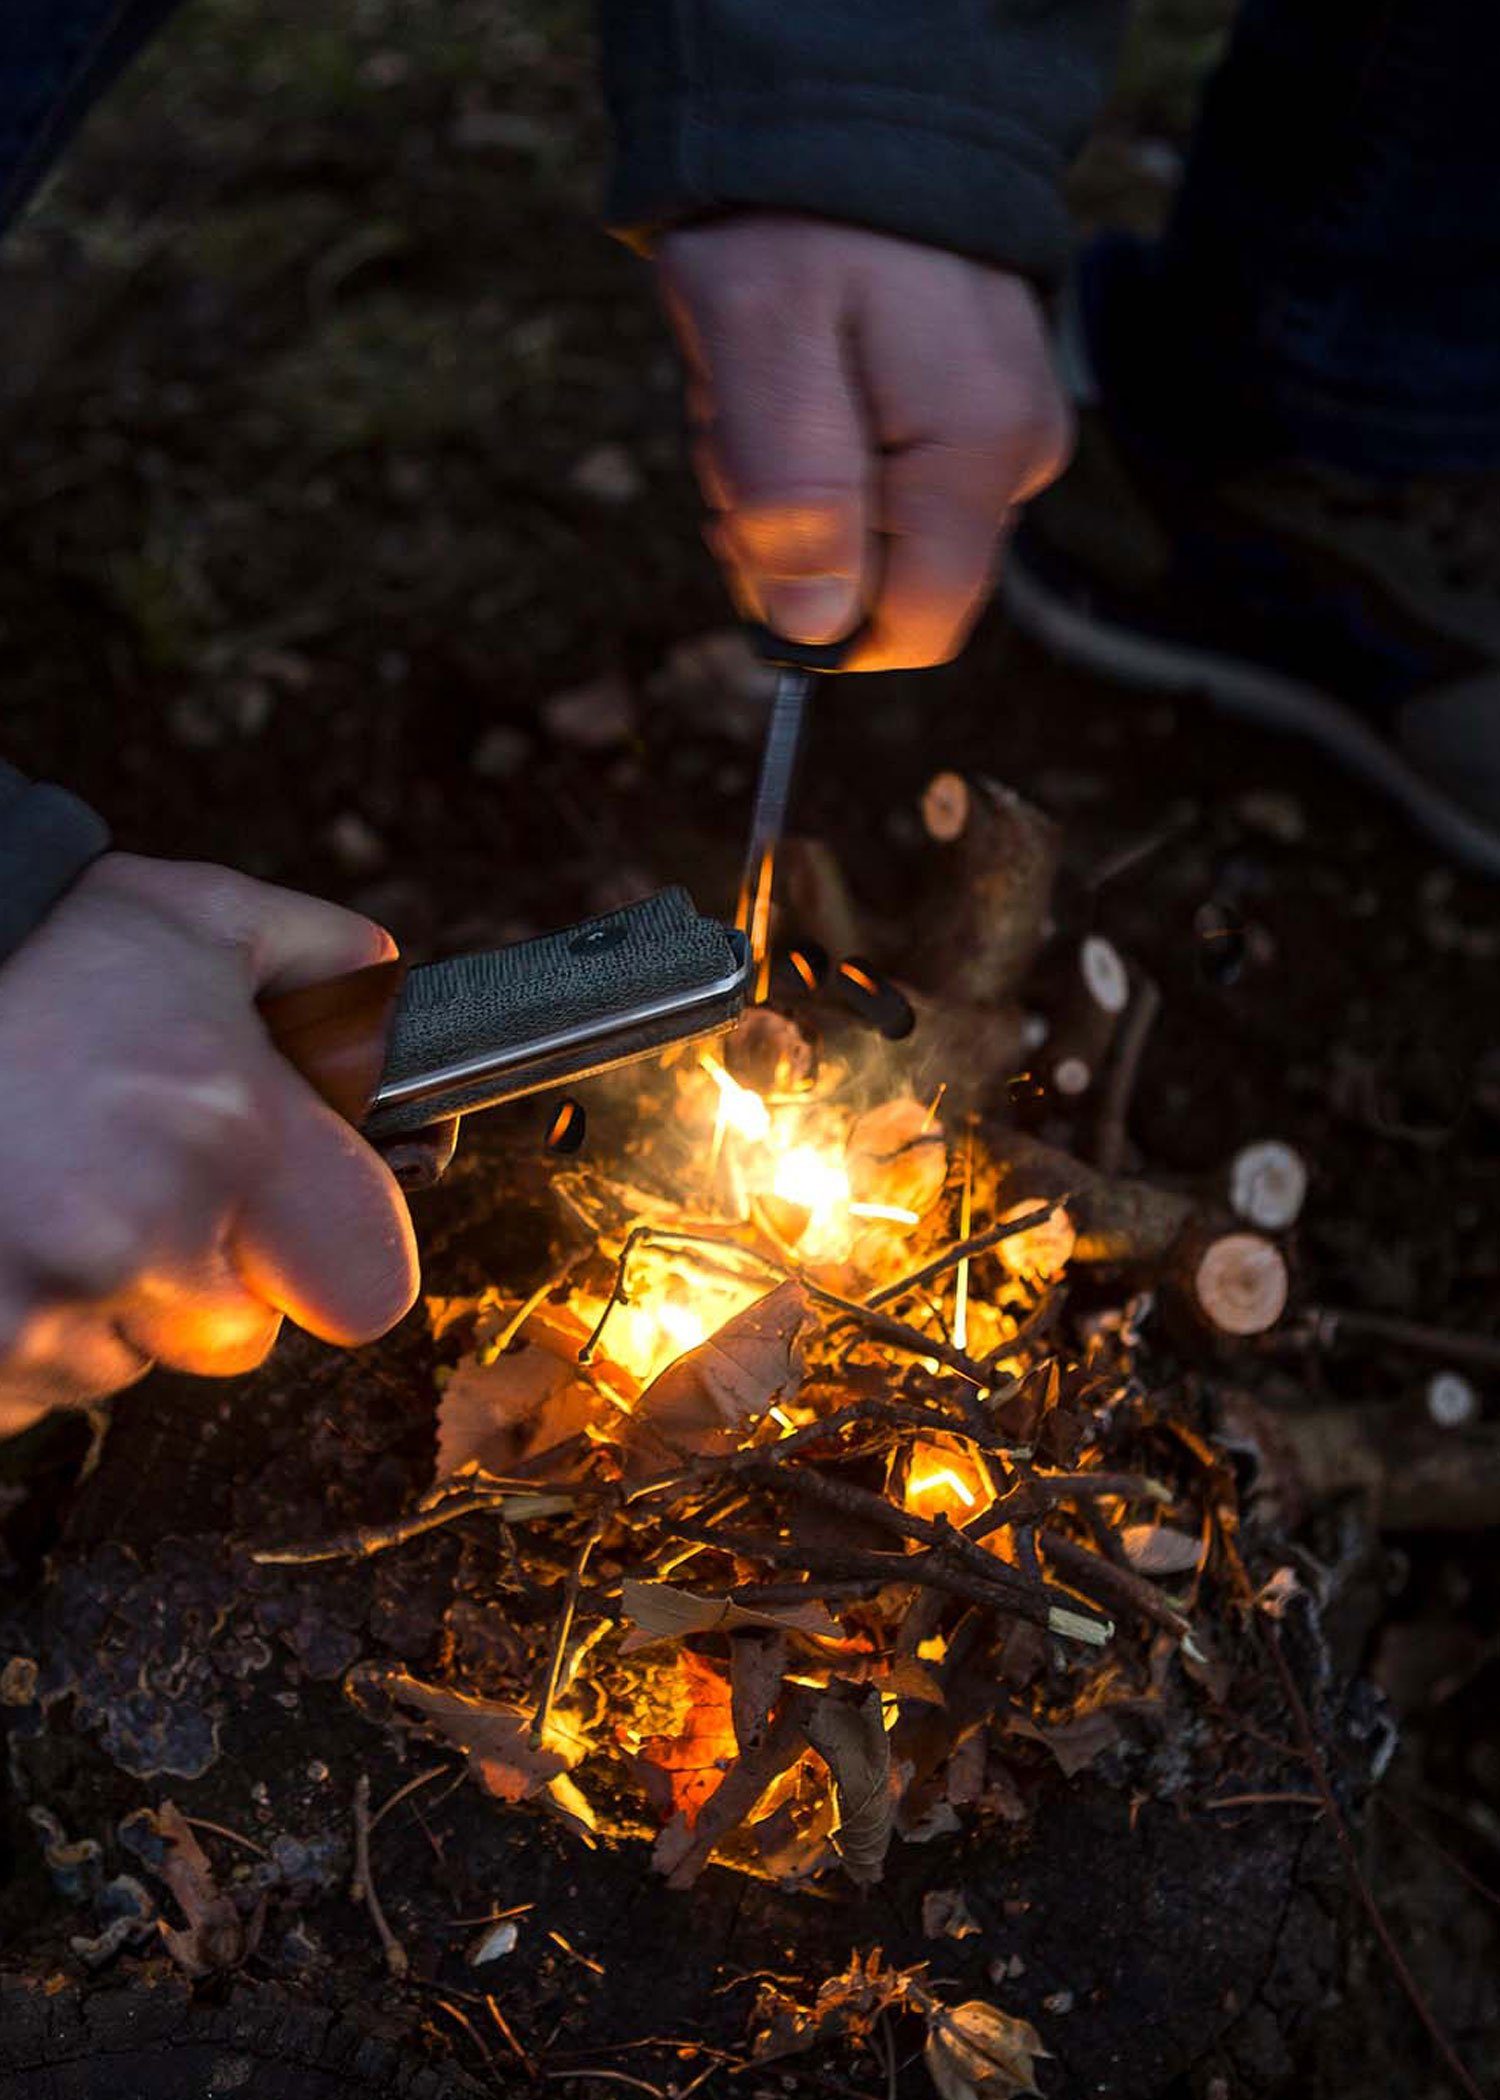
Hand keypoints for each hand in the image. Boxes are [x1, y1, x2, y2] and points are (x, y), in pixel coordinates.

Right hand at [0, 854, 418, 1436]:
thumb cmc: (30, 959)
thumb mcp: (189, 915)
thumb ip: (322, 955)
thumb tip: (386, 994)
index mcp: (234, 1134)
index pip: (370, 1286)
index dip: (342, 1255)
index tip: (295, 1214)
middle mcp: (150, 1240)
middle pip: (243, 1336)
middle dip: (213, 1282)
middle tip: (146, 1192)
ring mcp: (51, 1316)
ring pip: (131, 1360)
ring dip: (108, 1302)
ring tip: (52, 1192)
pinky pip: (36, 1385)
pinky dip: (23, 1329)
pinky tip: (5, 1234)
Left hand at [658, 214, 1071, 672]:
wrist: (850, 99)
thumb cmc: (797, 211)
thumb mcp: (764, 341)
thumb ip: (795, 494)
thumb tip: (816, 632)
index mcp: (975, 453)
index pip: (911, 630)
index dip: (815, 619)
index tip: (748, 528)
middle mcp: (1014, 460)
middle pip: (884, 587)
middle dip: (786, 530)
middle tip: (743, 417)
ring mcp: (1003, 438)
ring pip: (873, 538)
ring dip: (788, 484)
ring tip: (767, 376)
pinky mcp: (978, 418)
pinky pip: (884, 483)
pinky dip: (815, 446)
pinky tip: (797, 369)